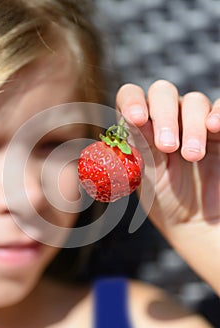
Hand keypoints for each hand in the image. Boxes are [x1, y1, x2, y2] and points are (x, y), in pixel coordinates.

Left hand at [116, 80, 219, 293]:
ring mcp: (193, 122)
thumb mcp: (146, 175)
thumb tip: (132, 118)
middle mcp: (165, 119)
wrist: (194, 222)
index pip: (131, 97)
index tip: (136, 118)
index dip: (132, 101)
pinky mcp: (218, 131)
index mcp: (140, 127)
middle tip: (167, 146)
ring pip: (193, 101)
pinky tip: (214, 127)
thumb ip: (140, 146)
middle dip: (163, 115)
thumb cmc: (163, 199)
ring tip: (192, 157)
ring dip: (191, 126)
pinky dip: (219, 114)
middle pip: (162, 92)